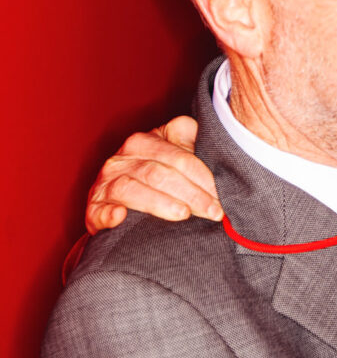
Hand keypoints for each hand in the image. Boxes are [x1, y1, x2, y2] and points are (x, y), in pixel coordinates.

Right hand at [85, 116, 221, 233]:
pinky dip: (109, 214)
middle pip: (160, 174)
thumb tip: (212, 139)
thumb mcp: (172, 153)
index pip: (179, 158)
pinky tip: (122, 218)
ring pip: (132, 189)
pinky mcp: (93, 209)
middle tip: (213, 212)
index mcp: (144, 142)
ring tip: (183, 215)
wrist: (120, 204)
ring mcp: (105, 184)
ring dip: (159, 203)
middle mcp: (121, 159)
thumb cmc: (155, 176)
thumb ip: (190, 142)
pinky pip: (99, 210)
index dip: (203, 178)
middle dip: (191, 194)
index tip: (222, 198)